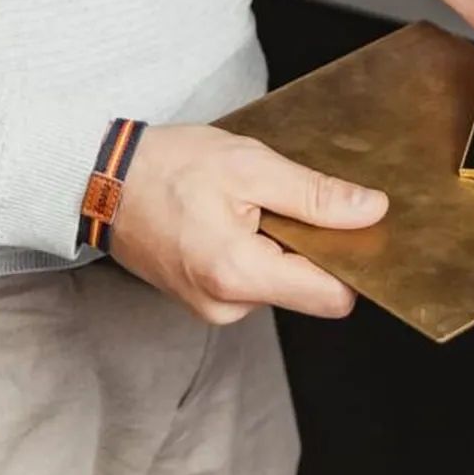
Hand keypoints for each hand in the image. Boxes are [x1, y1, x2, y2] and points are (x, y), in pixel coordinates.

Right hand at [108, 121, 385, 323]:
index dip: (352, 260)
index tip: (354, 226)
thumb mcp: (251, 166)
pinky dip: (258, 250)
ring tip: (249, 204)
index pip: (331, 296)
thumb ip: (315, 195)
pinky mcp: (205, 300)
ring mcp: (213, 307)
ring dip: (282, 245)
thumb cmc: (168, 168)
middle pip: (308, 289)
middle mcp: (226, 305)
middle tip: (284, 199)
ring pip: (282, 283)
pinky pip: (255, 281)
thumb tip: (370, 212)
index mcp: (240, 275)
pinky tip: (235, 218)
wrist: (102, 181)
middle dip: (312, 246)